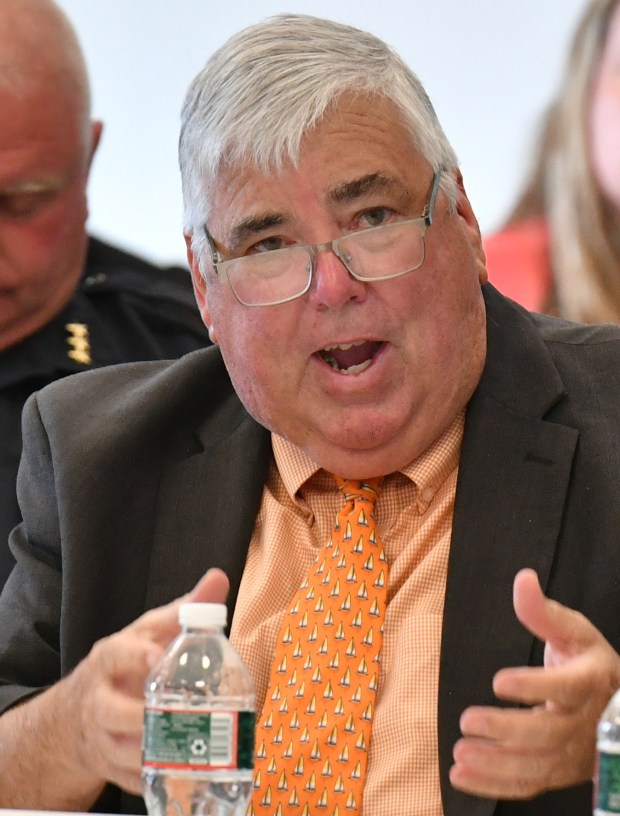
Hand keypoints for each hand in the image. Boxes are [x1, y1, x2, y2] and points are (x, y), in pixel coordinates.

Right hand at [0, 568, 228, 808]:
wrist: (79, 713)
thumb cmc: (129, 661)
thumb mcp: (152, 632)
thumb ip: (186, 609)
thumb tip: (218, 578)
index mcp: (111, 658)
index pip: (116, 653)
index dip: (136, 655)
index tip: (156, 655)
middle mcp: (99, 698)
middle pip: (110, 712)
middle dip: (142, 716)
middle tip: (180, 714)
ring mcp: (101, 736)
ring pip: (121, 753)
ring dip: (155, 753)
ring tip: (191, 751)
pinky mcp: (110, 767)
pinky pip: (132, 780)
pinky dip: (158, 780)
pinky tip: (186, 776)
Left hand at [449, 568, 619, 799]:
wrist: (615, 705)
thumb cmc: (587, 661)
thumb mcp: (573, 631)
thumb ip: (543, 611)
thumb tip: (523, 579)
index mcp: (589, 682)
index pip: (564, 688)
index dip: (533, 686)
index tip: (499, 681)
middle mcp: (584, 723)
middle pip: (547, 734)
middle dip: (505, 730)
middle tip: (467, 720)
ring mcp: (572, 754)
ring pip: (536, 766)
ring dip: (496, 764)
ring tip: (459, 753)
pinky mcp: (557, 772)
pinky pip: (528, 785)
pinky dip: (494, 786)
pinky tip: (460, 776)